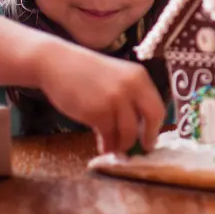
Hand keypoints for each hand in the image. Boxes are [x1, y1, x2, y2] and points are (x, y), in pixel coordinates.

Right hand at [36, 42, 165, 154]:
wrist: (56, 64)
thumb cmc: (85, 72)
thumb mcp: (116, 77)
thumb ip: (130, 96)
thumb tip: (140, 127)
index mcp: (139, 77)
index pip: (158, 107)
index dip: (155, 127)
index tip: (150, 139)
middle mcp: (132, 87)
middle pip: (151, 119)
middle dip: (147, 138)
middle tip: (141, 149)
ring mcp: (115, 99)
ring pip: (128, 132)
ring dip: (122, 145)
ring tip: (115, 148)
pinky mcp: (98, 112)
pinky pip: (108, 136)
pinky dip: (107, 145)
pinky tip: (103, 147)